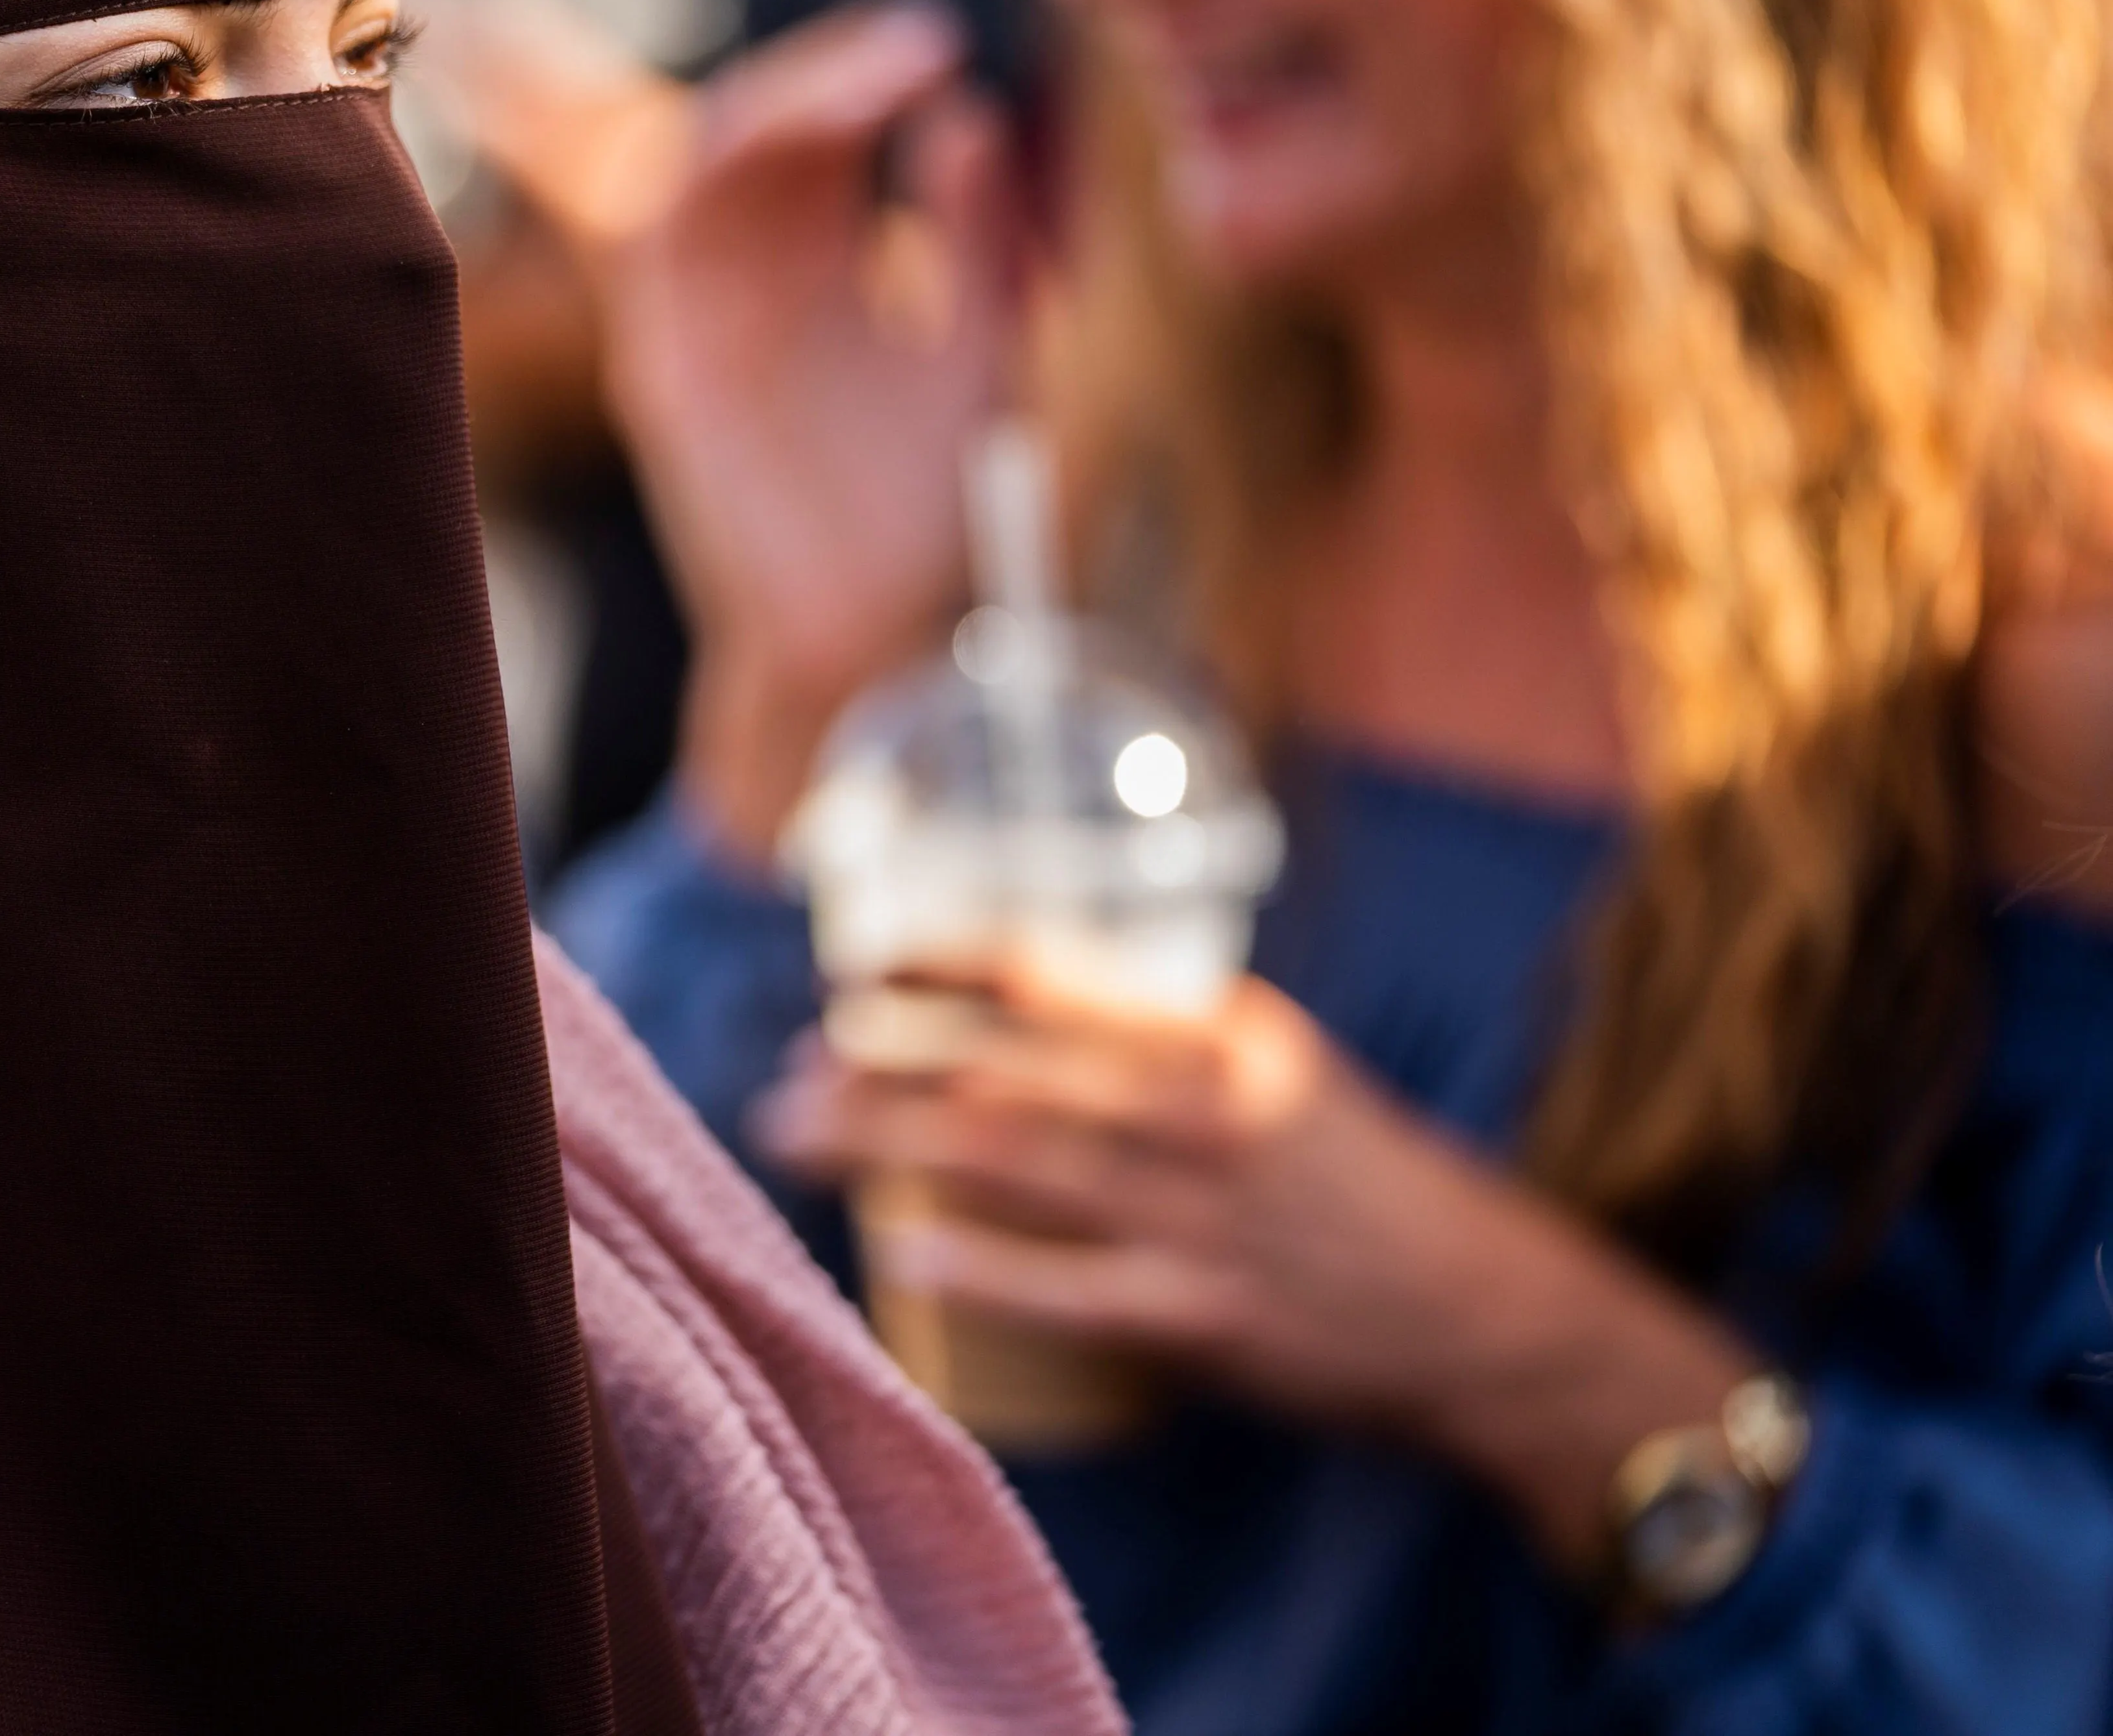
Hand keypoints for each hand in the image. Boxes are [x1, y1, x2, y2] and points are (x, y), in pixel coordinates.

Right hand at [589, 0, 1029, 865]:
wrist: (884, 638)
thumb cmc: (931, 508)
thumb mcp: (982, 351)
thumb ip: (978, 243)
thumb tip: (971, 117)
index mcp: (820, 265)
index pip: (819, 130)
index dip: (865, 73)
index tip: (944, 47)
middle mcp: (750, 281)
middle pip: (757, 128)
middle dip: (828, 72)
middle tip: (915, 51)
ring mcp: (700, 323)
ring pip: (699, 162)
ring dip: (781, 104)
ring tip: (878, 82)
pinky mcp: (667, 373)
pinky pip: (658, 245)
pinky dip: (710, 173)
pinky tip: (793, 140)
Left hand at [753, 961, 1762, 1565]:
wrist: (1491, 1313)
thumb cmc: (1362, 1187)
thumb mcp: (1276, 1071)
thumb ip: (1164, 1040)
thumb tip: (1023, 1017)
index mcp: (1218, 1031)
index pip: (1049, 972)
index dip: (937, 964)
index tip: (854, 966)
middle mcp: (1203, 1105)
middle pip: (1002, 1068)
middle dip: (878, 1066)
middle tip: (787, 1072)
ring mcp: (1204, 1213)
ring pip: (1012, 1164)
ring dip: (888, 1147)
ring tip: (794, 1137)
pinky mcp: (1209, 1316)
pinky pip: (1067, 1288)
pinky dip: (976, 1266)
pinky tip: (898, 1253)